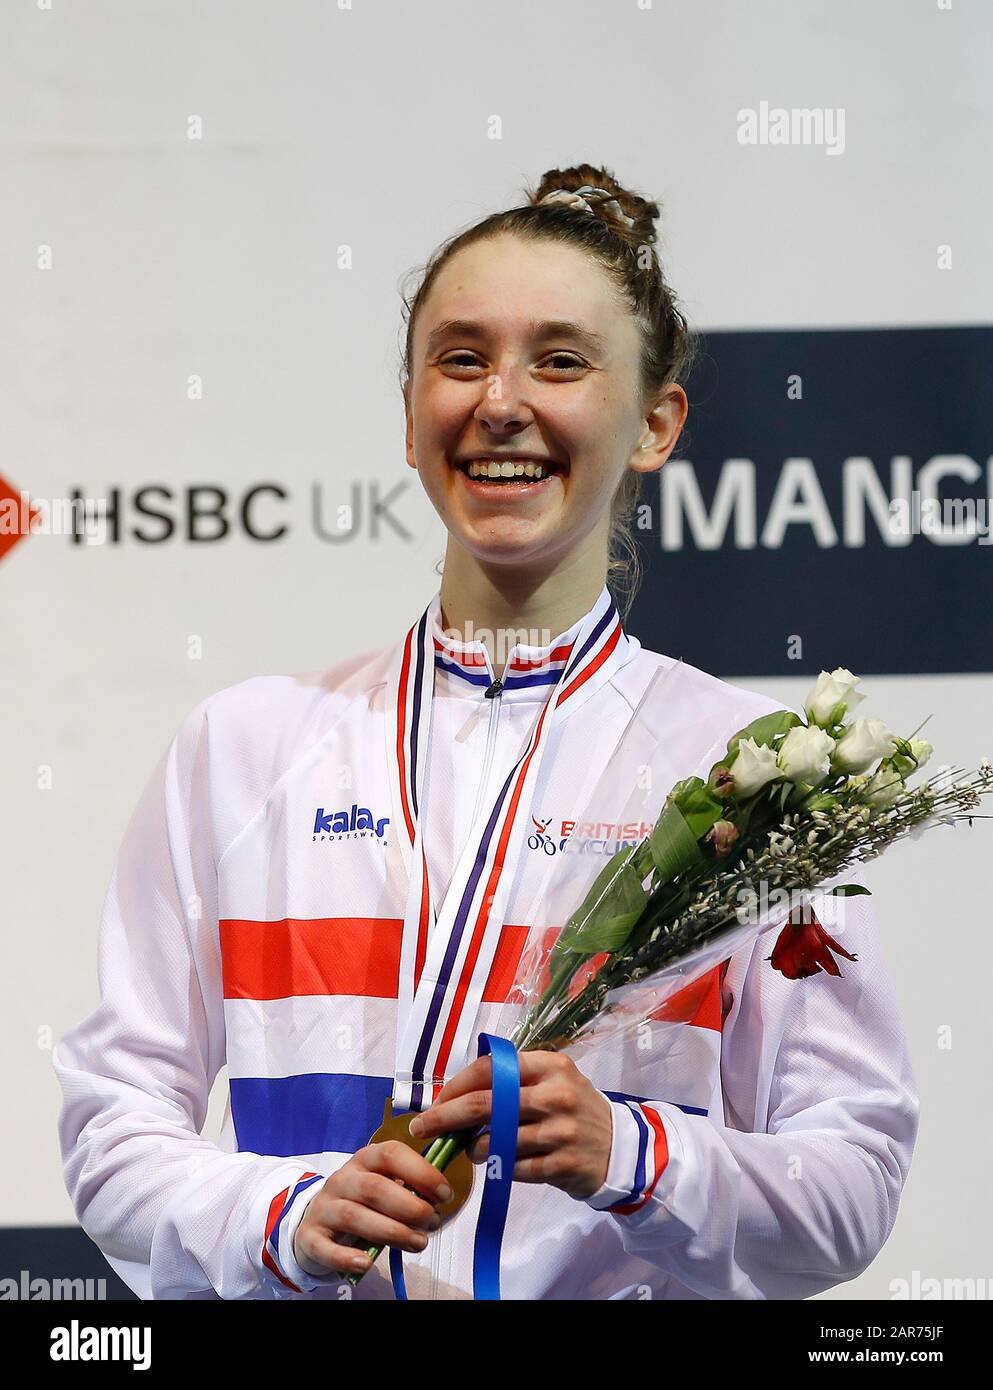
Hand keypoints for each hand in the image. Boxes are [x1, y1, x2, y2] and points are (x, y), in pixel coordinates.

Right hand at [292, 1141, 451, 1278]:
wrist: (317, 1221)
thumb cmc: (362, 1203)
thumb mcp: (384, 1187)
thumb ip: (408, 1188)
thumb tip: (441, 1196)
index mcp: (364, 1159)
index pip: (391, 1153)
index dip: (421, 1172)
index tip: (445, 1194)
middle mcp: (342, 1179)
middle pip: (374, 1188)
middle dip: (410, 1207)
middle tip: (432, 1223)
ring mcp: (323, 1207)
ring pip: (355, 1216)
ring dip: (392, 1232)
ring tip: (418, 1244)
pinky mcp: (309, 1236)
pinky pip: (325, 1247)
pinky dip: (346, 1258)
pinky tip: (367, 1264)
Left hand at [408, 1051, 611, 1199]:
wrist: (619, 1148)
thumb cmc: (573, 1109)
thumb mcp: (552, 1081)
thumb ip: (512, 1082)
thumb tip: (456, 1096)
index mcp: (549, 1065)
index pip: (489, 1070)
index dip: (455, 1086)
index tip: (435, 1102)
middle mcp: (556, 1094)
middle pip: (484, 1105)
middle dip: (444, 1117)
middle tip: (421, 1128)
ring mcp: (560, 1131)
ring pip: (494, 1141)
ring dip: (473, 1147)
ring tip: (471, 1149)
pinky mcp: (562, 1164)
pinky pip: (513, 1168)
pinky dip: (498, 1167)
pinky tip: (497, 1164)